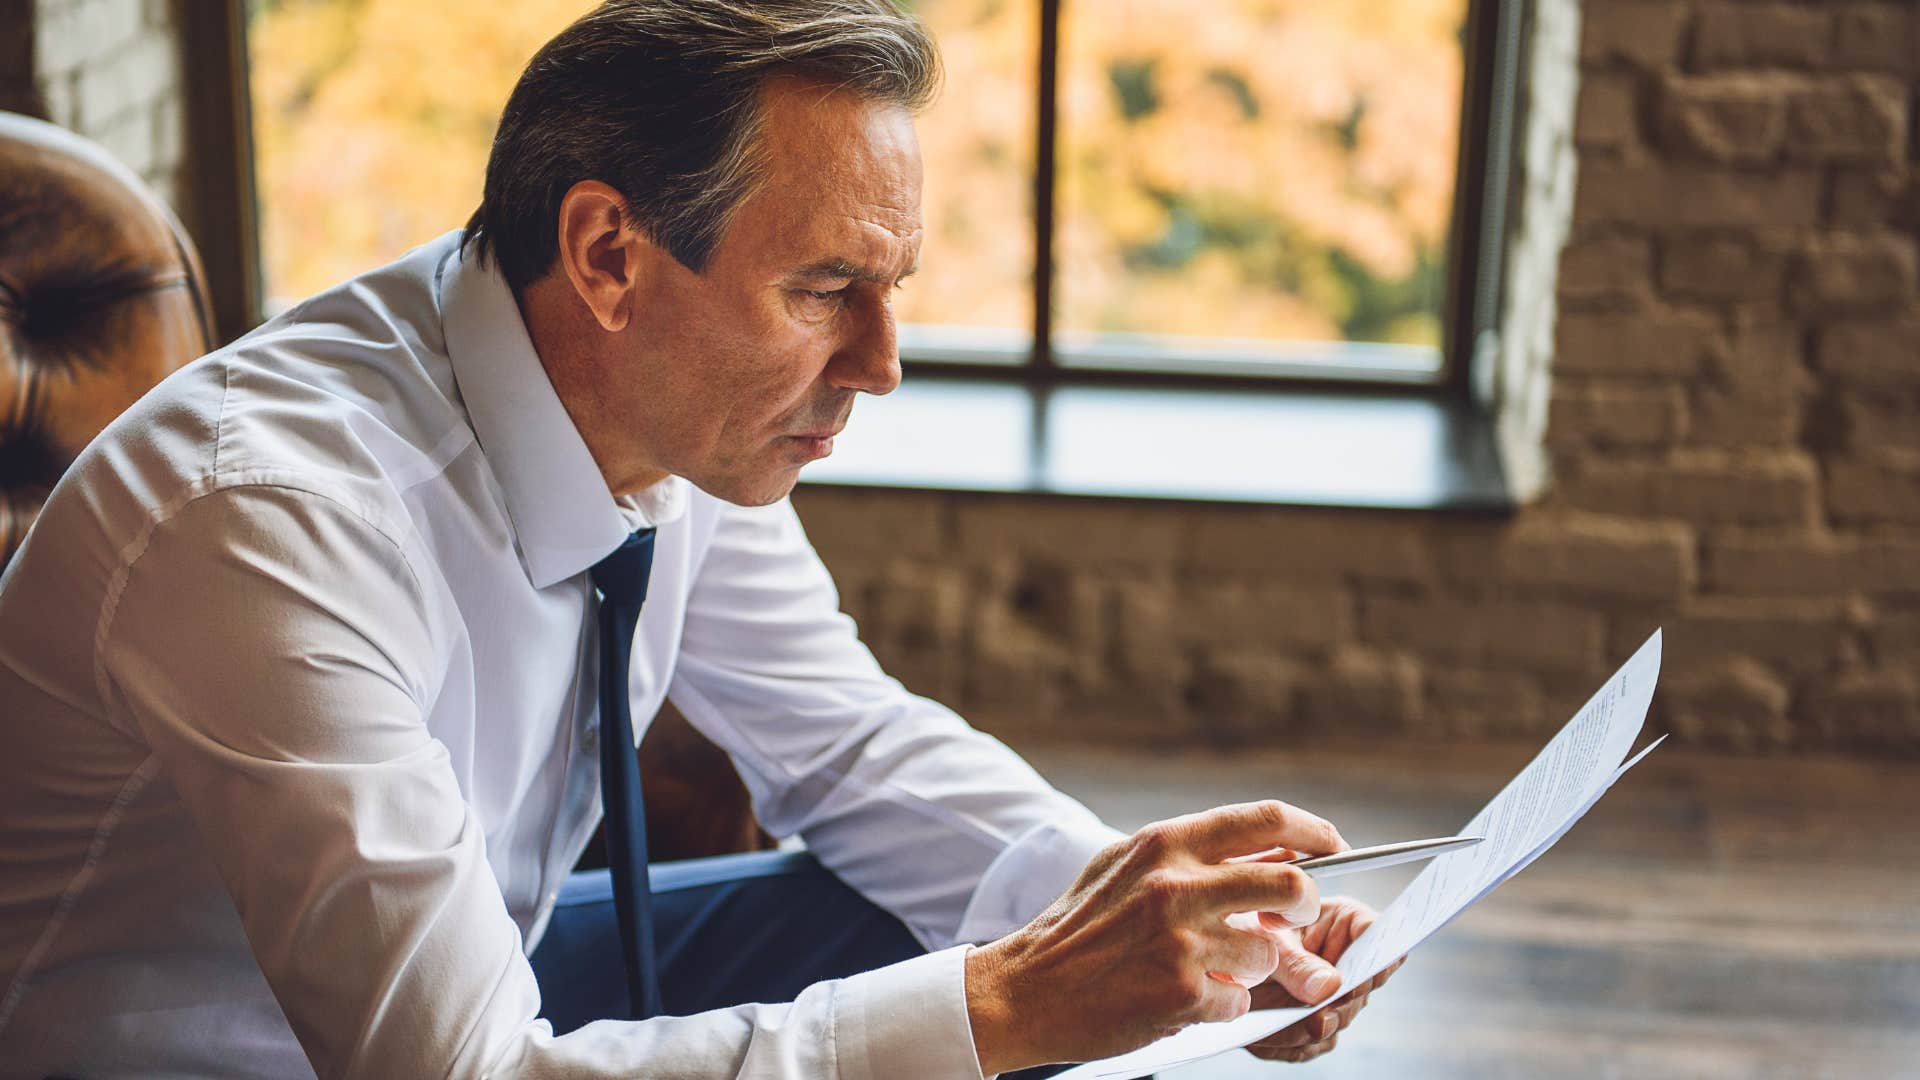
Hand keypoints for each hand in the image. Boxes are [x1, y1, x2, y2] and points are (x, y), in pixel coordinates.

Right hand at [964, 801, 1347, 1074]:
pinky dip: (1221, 1004)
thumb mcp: (1126, 865)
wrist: (1025, 987)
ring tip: (1210, 967)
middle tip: (1297, 920)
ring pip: (1268, 954)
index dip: (1313, 832)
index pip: (1267, 819)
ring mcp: (1181, 942)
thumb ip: (1190, 853)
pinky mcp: (1182, 993)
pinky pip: (1238, 1001)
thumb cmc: (1079, 925)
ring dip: (1250, 967)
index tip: (1333, 848)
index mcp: (1167, 842)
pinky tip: (1182, 997)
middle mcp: (1177, 885)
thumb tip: (1269, 851)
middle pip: (1292, 887)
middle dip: (1307, 907)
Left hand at [1238, 896, 1404, 1063]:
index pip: (1375, 934)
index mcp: (1344, 922)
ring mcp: (1334, 994)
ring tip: (1277, 1030)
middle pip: (1361, 988)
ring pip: (1336, 1020)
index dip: (1375, 958)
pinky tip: (1263, 1037)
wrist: (1222, 954)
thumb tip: (1330, 987)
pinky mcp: (1316, 1021)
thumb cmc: (1248, 930)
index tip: (1360, 981)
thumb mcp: (1265, 938)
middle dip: (1338, 1008)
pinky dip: (1289, 1044)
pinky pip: (1311, 1043)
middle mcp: (1347, 960)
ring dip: (1309, 1031)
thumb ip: (1296, 962)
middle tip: (1317, 1021)